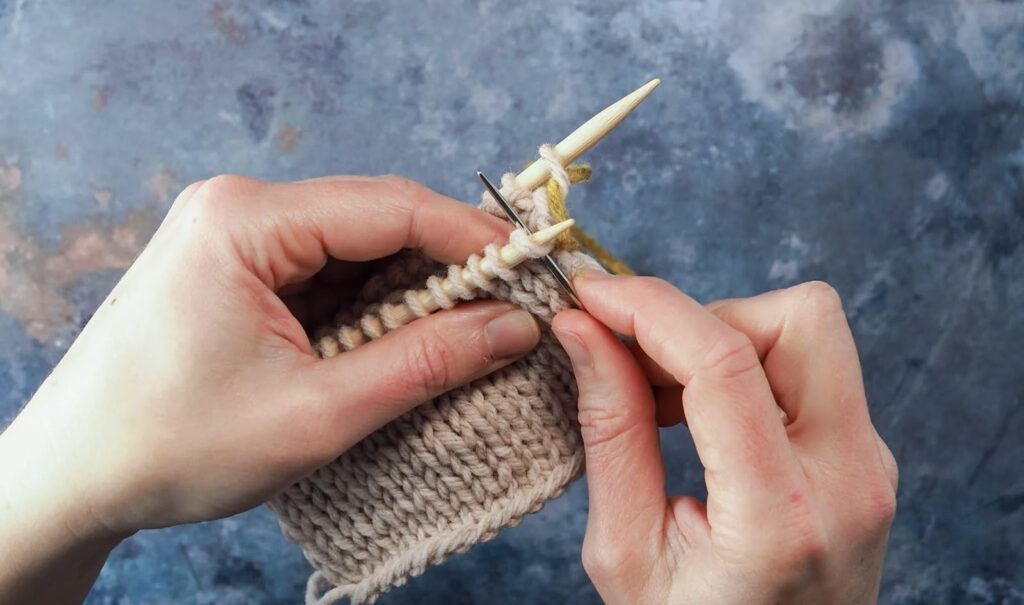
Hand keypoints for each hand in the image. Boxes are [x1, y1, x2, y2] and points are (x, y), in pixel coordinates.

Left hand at [0, 175, 541, 602]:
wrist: (73, 476)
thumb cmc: (172, 444)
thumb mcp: (317, 412)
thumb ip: (424, 361)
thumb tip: (512, 325)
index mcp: (246, 220)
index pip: (391, 206)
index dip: (472, 237)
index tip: (533, 270)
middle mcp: (238, 209)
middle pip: (376, 220)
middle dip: (445, 268)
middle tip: (509, 313)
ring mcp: (234, 235)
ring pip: (355, 248)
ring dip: (409, 291)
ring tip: (461, 339)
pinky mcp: (236, 267)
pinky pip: (325, 271)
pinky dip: (370, 306)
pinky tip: (398, 342)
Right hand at [552, 273, 897, 604]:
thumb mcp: (626, 553)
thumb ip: (611, 432)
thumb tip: (583, 330)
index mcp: (781, 517)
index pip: (725, 363)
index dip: (648, 308)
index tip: (589, 295)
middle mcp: (848, 480)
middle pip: (801, 318)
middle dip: (705, 318)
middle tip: (638, 360)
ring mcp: (868, 466)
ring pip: (808, 332)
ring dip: (723, 340)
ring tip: (660, 398)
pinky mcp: (863, 457)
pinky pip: (808, 369)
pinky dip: (743, 367)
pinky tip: (695, 414)